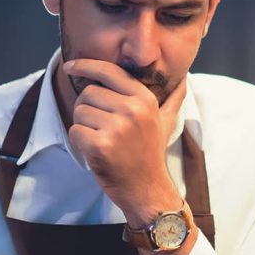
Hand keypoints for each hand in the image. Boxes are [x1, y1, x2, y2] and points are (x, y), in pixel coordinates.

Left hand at [63, 59, 186, 226]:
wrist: (147, 189)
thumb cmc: (151, 153)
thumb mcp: (166, 121)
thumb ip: (174, 98)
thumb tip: (184, 78)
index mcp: (145, 99)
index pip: (109, 71)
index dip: (86, 66)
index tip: (70, 67)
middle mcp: (133, 110)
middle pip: (88, 92)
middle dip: (88, 109)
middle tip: (101, 127)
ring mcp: (117, 128)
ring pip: (79, 111)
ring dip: (83, 126)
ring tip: (102, 139)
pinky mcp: (101, 145)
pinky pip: (75, 131)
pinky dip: (79, 142)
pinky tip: (95, 151)